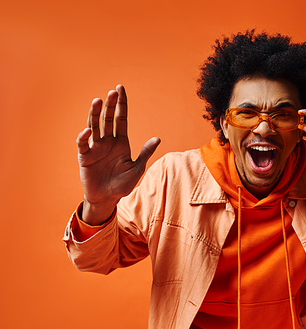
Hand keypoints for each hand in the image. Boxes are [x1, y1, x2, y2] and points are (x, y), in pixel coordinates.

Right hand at [76, 85, 159, 223]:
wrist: (107, 198)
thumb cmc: (123, 184)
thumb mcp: (137, 168)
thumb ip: (145, 153)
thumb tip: (158, 138)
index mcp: (121, 142)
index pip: (121, 118)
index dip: (121, 104)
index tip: (120, 88)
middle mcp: (107, 141)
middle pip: (108, 119)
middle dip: (110, 105)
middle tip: (112, 92)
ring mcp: (95, 147)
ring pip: (95, 126)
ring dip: (95, 114)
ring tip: (97, 101)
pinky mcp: (85, 156)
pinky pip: (83, 143)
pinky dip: (84, 136)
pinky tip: (88, 130)